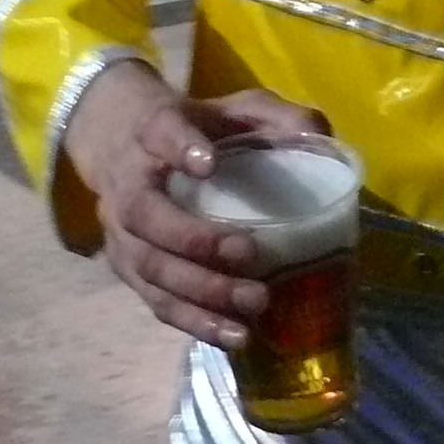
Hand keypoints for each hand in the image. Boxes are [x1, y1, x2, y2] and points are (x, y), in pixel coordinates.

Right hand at [63, 60, 332, 345]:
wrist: (123, 146)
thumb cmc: (199, 128)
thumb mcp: (238, 108)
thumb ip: (279, 118)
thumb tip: (321, 140)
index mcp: (154, 130)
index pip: (162, 132)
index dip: (181, 148)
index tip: (208, 163)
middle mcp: (127, 184)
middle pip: (148, 215)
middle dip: (197, 240)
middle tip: (250, 254)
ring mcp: (122, 232)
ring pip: (151, 267)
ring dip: (201, 292)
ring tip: (254, 305)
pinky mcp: (127, 270)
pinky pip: (156, 301)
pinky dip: (195, 321)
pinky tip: (235, 334)